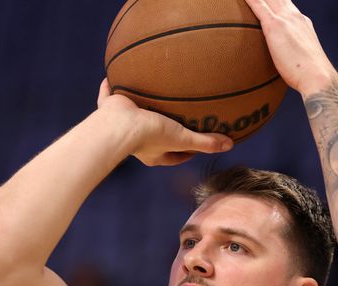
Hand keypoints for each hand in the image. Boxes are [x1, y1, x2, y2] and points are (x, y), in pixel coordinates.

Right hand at [96, 79, 232, 166]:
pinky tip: (112, 76)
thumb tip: (230, 145)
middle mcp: (136, 142)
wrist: (119, 126)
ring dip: (139, 108)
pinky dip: (108, 87)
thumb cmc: (150, 135)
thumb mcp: (182, 139)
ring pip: (131, 117)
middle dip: (162, 127)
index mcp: (153, 153)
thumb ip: (204, 142)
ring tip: (147, 94)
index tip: (194, 147)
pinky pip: (107, 96)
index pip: (173, 156)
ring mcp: (121, 125)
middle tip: (173, 119)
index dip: (185, 153)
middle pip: (152, 137)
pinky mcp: (109, 109)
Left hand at [244, 0, 337, 95]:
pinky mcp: (275, 26)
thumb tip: (283, 69)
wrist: (317, 77)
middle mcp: (294, 16)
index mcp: (301, 23)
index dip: (276, 1)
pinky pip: (258, 6)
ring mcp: (285, 19)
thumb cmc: (308, 76)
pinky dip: (250, 0)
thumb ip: (290, 58)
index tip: (267, 2)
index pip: (286, 5)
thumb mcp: (300, 61)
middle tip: (250, 0)